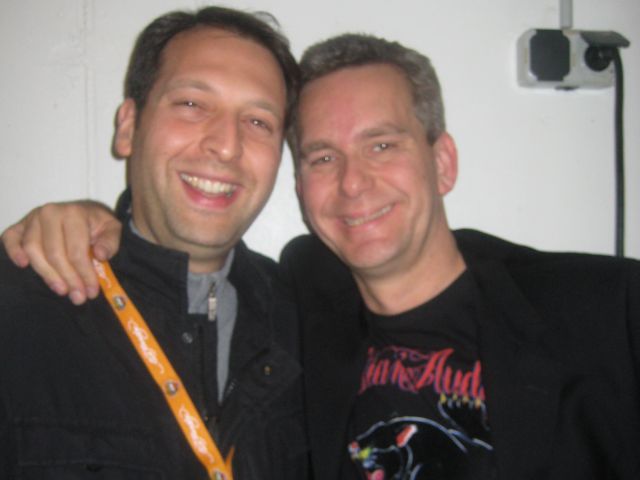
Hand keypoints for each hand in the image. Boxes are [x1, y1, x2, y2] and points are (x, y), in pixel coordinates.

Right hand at [1, 201, 121, 304]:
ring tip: (62, 290)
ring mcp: (32, 218)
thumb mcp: (112, 229)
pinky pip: (10, 238)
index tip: (91, 291)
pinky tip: (23, 265)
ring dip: (47, 274)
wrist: (83, 212)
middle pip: (54, 253)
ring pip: (33, 251)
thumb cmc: (96, 224)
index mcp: (73, 213)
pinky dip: (13, 251)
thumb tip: (101, 255)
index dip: (84, 274)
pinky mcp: (20, 225)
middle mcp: (50, 213)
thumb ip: (110, 241)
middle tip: (78, 296)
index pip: (76, 250)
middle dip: (68, 279)